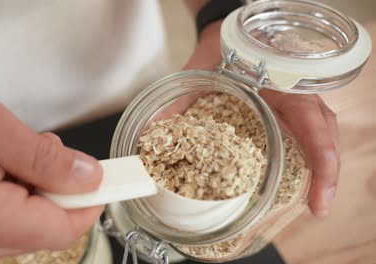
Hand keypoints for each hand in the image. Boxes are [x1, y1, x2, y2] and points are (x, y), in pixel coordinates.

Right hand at [0, 80, 103, 263]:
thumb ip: (42, 157)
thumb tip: (88, 177)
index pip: (63, 228)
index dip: (92, 202)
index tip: (110, 177)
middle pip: (47, 225)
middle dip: (58, 186)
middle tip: (40, 149)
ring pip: (27, 221)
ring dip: (34, 186)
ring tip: (7, 152)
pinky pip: (5, 220)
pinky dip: (15, 193)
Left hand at [182, 21, 339, 216]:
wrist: (224, 37)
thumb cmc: (216, 52)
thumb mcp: (196, 74)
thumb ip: (176, 103)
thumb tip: (152, 137)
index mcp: (275, 81)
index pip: (308, 116)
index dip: (319, 153)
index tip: (319, 187)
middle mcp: (291, 93)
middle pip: (323, 131)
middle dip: (325, 171)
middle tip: (320, 207)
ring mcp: (293, 102)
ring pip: (320, 134)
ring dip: (320, 168)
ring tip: (316, 201)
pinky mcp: (286, 112)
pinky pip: (306, 134)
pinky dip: (308, 158)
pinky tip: (300, 182)